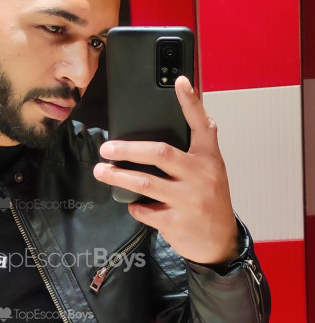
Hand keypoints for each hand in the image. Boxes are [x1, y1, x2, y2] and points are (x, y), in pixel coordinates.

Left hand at [92, 76, 238, 265]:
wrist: (220, 242)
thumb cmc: (210, 201)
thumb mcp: (210, 171)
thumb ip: (194, 150)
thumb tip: (162, 131)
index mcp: (209, 159)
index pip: (201, 125)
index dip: (191, 102)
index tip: (180, 81)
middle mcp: (201, 176)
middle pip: (160, 154)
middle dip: (128, 149)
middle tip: (106, 148)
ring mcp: (189, 200)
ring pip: (145, 183)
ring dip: (118, 177)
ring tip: (101, 171)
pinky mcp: (176, 222)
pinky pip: (144, 210)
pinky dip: (134, 206)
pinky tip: (133, 204)